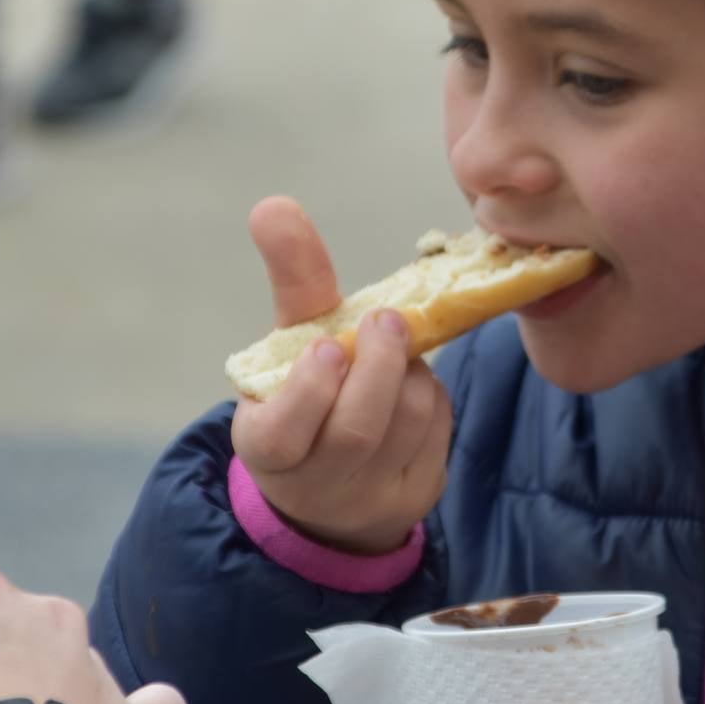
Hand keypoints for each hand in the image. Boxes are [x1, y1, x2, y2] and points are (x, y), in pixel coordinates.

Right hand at [230, 197, 452, 555]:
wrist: (333, 483)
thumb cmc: (307, 395)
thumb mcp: (291, 344)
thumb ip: (292, 279)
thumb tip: (273, 204)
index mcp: (266, 450)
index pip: (281, 434)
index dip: (307, 391)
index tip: (328, 347)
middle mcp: (315, 485)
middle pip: (357, 431)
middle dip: (379, 367)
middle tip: (388, 320)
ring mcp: (370, 498)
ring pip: (408, 423)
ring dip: (410, 372)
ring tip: (395, 348)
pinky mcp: (415, 497)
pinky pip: (438, 431)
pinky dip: (431, 394)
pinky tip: (411, 383)